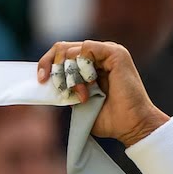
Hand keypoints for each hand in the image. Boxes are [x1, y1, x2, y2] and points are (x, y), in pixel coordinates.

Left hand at [37, 40, 169, 146]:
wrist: (132, 126)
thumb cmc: (110, 119)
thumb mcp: (78, 103)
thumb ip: (66, 89)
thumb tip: (48, 81)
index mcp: (90, 64)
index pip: (61, 53)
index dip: (46, 64)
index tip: (41, 80)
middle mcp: (99, 55)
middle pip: (62, 47)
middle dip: (54, 68)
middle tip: (61, 89)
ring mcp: (108, 51)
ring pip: (71, 50)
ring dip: (70, 74)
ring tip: (82, 94)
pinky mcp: (116, 53)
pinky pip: (86, 48)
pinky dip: (82, 67)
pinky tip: (91, 83)